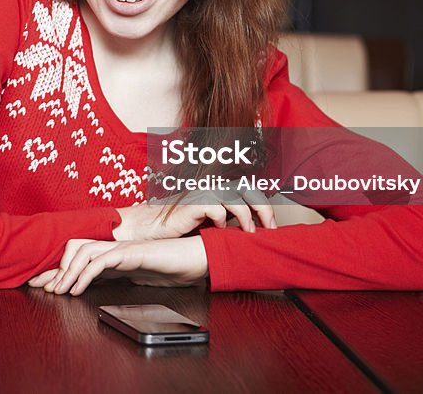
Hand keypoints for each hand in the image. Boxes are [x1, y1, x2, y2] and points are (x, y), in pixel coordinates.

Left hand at [28, 237, 207, 295]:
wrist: (197, 258)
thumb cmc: (172, 267)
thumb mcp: (139, 280)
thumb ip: (121, 281)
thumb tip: (102, 292)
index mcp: (114, 255)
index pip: (80, 259)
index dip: (60, 271)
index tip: (43, 285)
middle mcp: (115, 248)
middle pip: (75, 250)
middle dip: (55, 268)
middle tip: (40, 286)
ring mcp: (123, 248)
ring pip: (84, 252)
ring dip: (67, 272)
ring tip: (57, 290)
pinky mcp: (132, 253)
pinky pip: (102, 260)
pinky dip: (86, 274)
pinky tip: (78, 288)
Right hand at [112, 193, 274, 240]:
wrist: (150, 230)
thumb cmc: (179, 230)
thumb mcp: (211, 226)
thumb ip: (230, 222)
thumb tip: (254, 230)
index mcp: (220, 193)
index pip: (250, 191)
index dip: (265, 206)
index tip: (272, 226)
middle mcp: (213, 190)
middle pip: (248, 189)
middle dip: (263, 208)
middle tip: (270, 228)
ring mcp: (203, 194)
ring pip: (235, 197)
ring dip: (246, 216)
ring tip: (249, 232)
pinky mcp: (192, 203)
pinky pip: (216, 207)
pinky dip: (222, 218)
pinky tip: (220, 229)